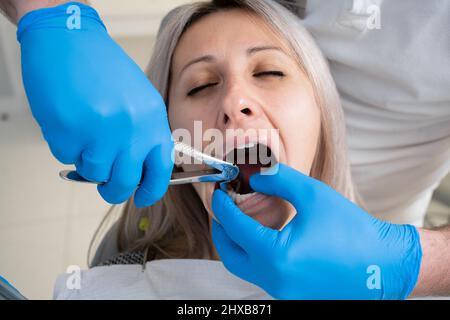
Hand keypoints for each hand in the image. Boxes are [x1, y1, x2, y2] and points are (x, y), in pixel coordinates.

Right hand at [17, 2, 172, 205]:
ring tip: (84, 131)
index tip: (142, 197)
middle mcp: (130, 128)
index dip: (151, 190)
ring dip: (86, 160)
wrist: (68, 38)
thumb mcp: (138, 100)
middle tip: (105, 184)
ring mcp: (99, 131)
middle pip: (124, 182)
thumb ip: (143, 135)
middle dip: (113, 190)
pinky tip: (68, 118)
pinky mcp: (68, 130)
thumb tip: (138, 171)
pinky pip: (66, 157)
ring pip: (93, 173)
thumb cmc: (103, 69)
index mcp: (152, 119)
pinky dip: (65, 145)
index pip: (160, 169)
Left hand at [211, 164, 421, 298]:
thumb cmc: (353, 231)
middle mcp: (275, 281)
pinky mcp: (293, 297)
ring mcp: (284, 293)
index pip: (235, 228)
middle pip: (230, 256)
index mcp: (277, 256)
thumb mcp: (314, 195)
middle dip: (221, 231)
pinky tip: (264, 239)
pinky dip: (256, 257)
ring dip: (238, 245)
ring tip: (241, 222)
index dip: (223, 207)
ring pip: (245, 268)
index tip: (219, 193)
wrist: (384, 265)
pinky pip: (263, 276)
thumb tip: (255, 179)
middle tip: (222, 210)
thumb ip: (279, 181)